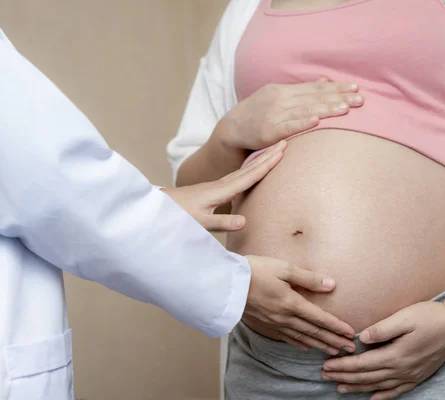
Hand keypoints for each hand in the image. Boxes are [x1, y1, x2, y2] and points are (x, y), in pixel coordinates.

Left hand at [162, 141, 285, 230]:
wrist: (158, 209)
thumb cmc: (177, 216)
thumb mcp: (200, 223)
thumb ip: (222, 222)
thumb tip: (246, 222)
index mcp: (220, 190)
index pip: (249, 175)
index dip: (267, 163)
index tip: (282, 150)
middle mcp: (221, 184)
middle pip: (250, 167)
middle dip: (268, 155)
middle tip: (286, 142)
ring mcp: (217, 186)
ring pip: (244, 169)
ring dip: (260, 160)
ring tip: (274, 151)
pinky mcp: (213, 190)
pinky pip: (238, 176)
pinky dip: (249, 169)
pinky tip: (252, 169)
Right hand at [216, 78, 362, 151]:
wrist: (230, 130)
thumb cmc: (257, 115)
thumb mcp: (276, 97)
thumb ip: (301, 91)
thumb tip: (325, 81)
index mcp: (283, 91)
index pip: (314, 88)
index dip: (336, 88)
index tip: (356, 89)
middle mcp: (279, 100)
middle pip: (313, 98)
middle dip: (338, 98)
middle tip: (360, 100)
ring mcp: (273, 115)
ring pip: (304, 110)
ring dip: (325, 109)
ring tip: (345, 109)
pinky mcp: (268, 132)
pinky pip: (288, 127)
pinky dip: (302, 123)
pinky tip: (316, 121)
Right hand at [244, 255, 355, 354]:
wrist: (226, 283)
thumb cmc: (255, 270)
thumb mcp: (283, 268)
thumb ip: (308, 278)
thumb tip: (331, 285)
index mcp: (291, 302)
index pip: (320, 318)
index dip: (337, 327)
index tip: (351, 334)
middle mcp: (284, 317)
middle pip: (314, 332)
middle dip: (333, 340)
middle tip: (349, 349)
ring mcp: (274, 323)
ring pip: (302, 338)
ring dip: (320, 345)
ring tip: (333, 351)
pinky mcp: (264, 324)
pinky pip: (286, 338)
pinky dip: (299, 343)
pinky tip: (306, 346)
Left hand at [322, 301, 444, 398]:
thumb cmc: (430, 317)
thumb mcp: (405, 317)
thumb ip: (382, 329)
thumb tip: (361, 338)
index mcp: (396, 355)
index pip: (362, 364)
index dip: (343, 366)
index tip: (327, 365)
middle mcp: (402, 369)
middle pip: (367, 377)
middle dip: (344, 377)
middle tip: (325, 375)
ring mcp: (411, 375)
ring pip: (379, 386)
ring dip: (358, 387)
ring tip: (340, 388)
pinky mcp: (419, 376)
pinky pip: (397, 391)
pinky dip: (383, 396)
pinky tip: (373, 399)